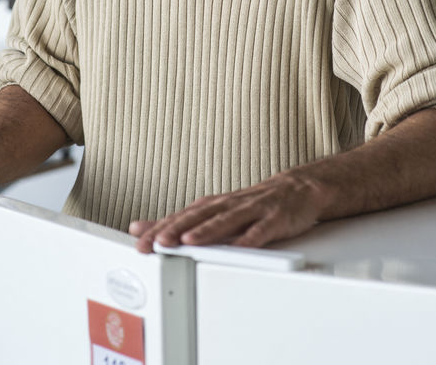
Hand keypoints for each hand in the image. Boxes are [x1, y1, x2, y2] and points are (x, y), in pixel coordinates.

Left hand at [129, 170, 324, 253]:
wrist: (297, 189)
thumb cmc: (252, 204)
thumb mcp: (217, 211)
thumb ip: (184, 222)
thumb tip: (146, 229)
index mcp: (213, 205)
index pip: (181, 217)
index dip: (159, 228)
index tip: (138, 238)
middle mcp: (229, 205)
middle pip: (198, 217)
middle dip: (176, 229)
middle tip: (156, 241)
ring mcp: (252, 210)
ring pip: (226, 220)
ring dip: (206, 231)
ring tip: (188, 241)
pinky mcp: (275, 218)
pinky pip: (261, 230)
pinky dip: (249, 238)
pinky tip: (239, 247)